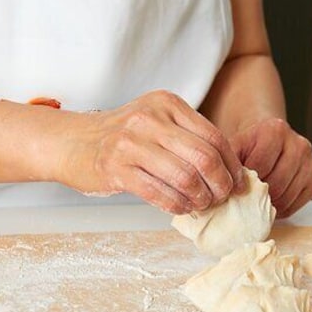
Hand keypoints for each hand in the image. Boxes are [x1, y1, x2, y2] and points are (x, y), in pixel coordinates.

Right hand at [56, 90, 243, 213]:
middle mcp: (150, 118)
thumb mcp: (157, 122)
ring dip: (200, 198)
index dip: (231, 164)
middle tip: (223, 197)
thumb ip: (188, 138)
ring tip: (201, 204)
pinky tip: (181, 208)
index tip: (238, 182)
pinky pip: (160, 194)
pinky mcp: (116, 168)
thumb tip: (230, 170)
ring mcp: (130, 142)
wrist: (73, 142)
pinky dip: (177, 206)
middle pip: (204, 157)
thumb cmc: (123, 138)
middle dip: (220, 184)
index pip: (213, 136)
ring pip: (185, 178)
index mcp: (167, 103)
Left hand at [229, 118, 311, 217]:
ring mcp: (309, 162)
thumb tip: (222, 189)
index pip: (260, 166)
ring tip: (257, 198)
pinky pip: (297, 204)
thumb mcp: (233, 146)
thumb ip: (228, 163)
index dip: (246, 179)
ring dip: (269, 202)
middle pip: (276, 183)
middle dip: (259, 193)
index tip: (237, 183)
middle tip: (247, 195)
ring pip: (287, 196)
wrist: (265, 139)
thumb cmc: (248, 146)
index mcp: (276, 130)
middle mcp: (298, 143)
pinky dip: (282, 207)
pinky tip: (271, 200)